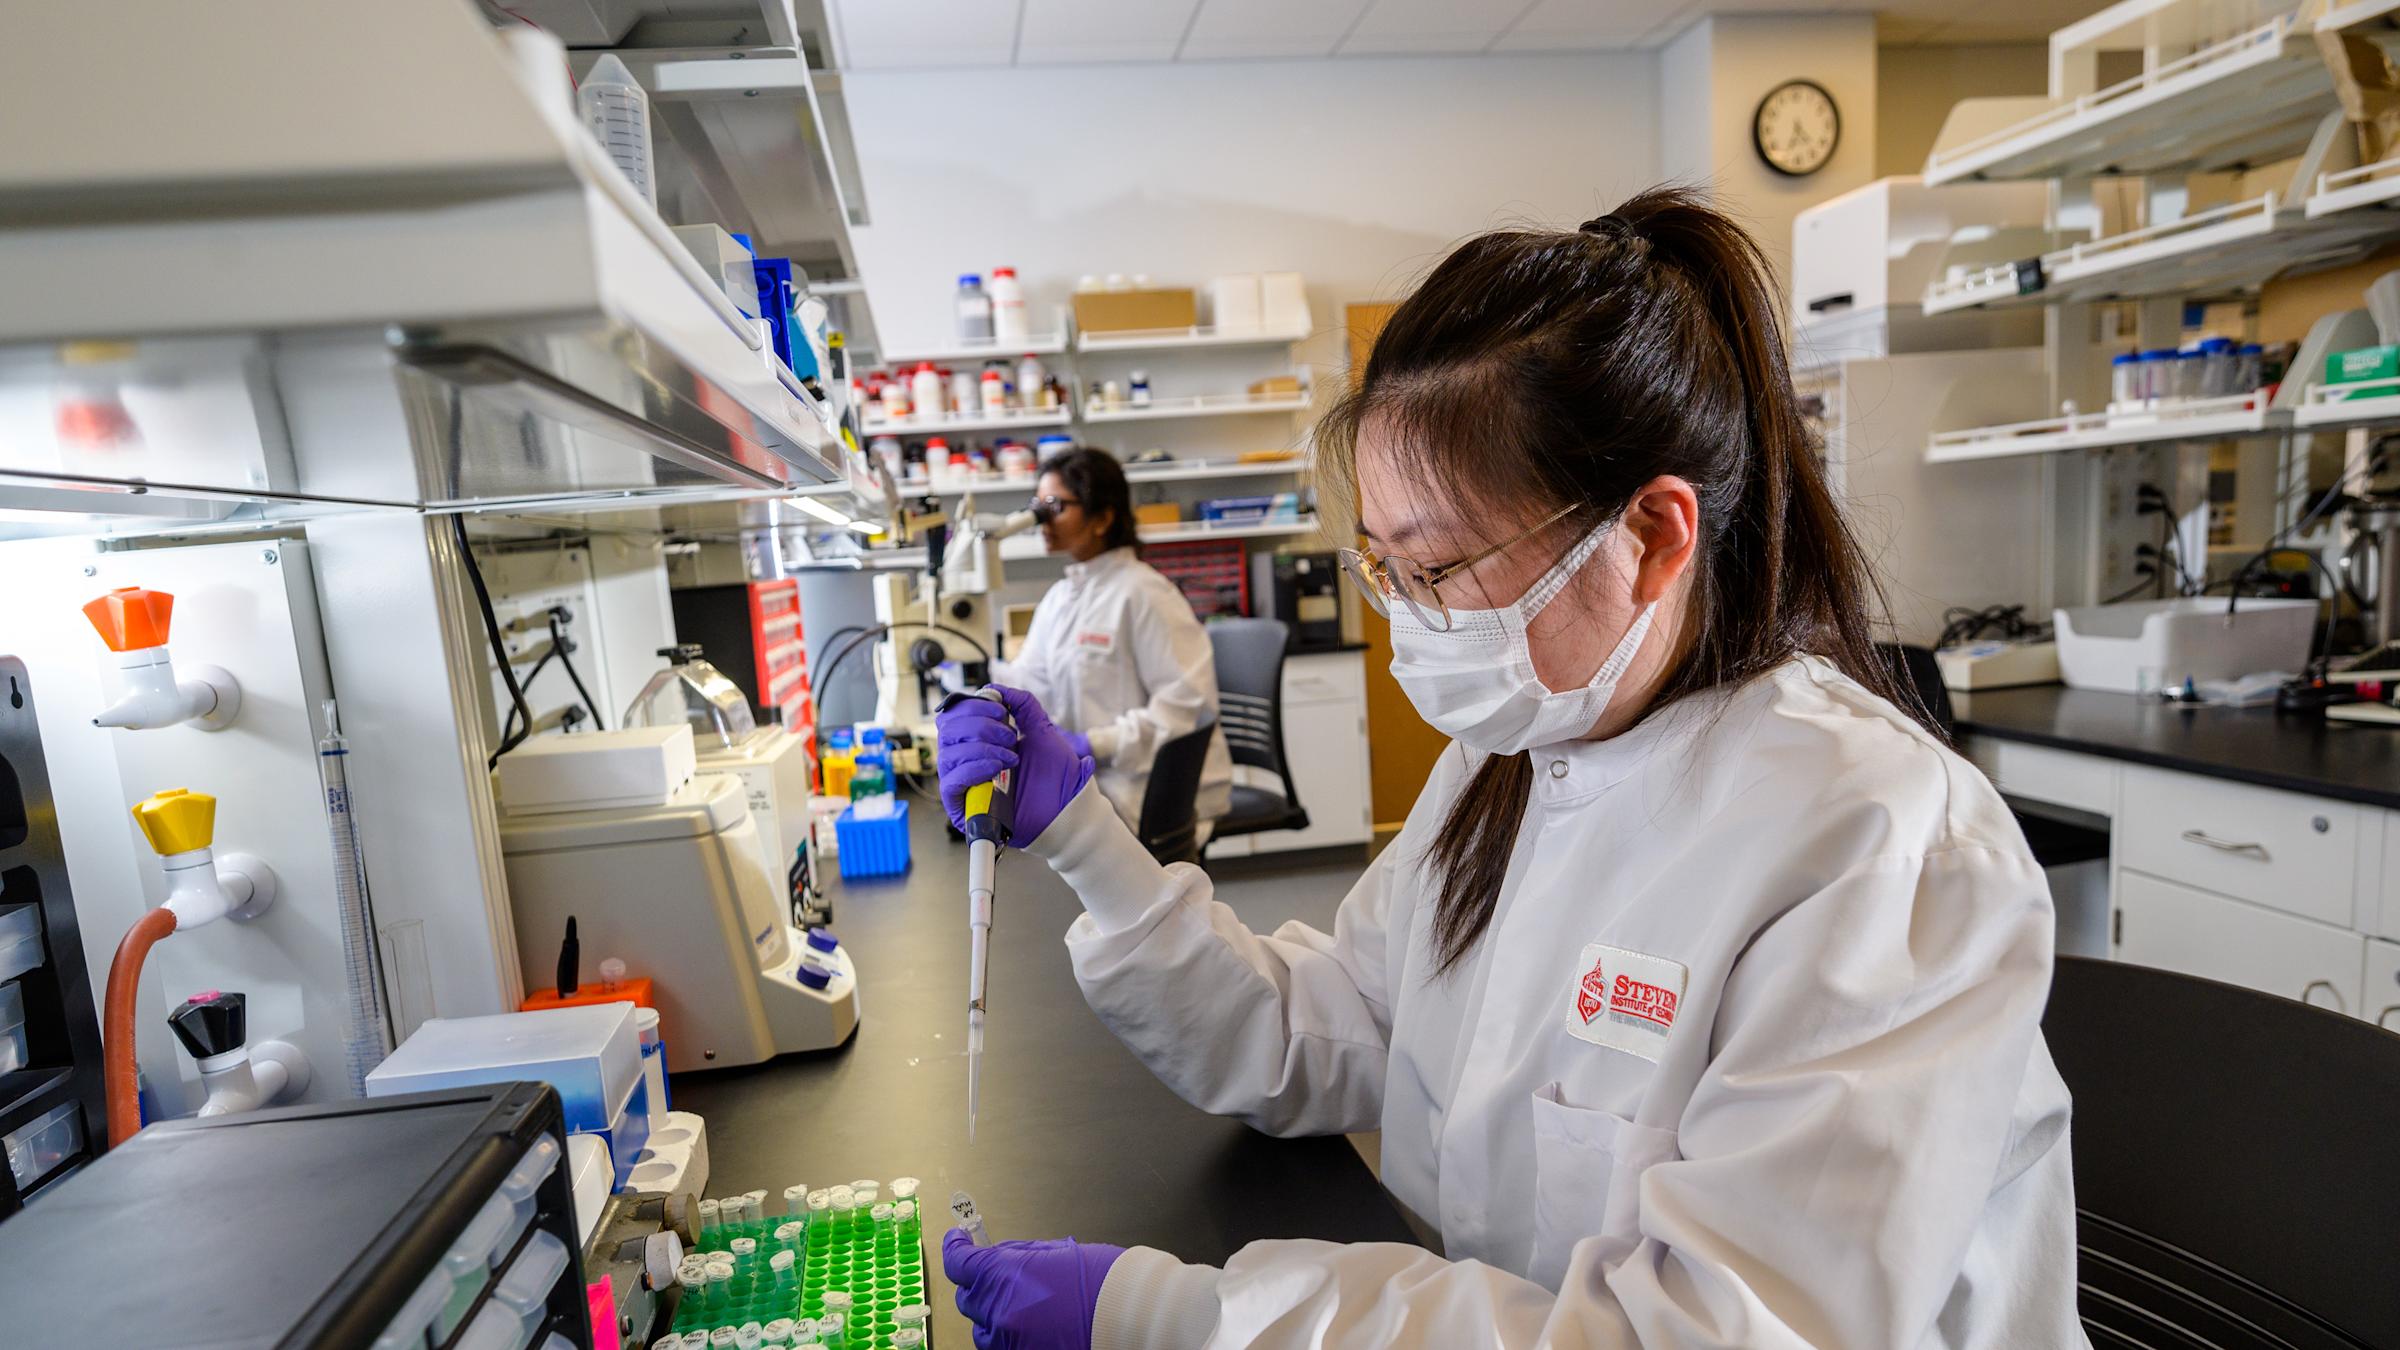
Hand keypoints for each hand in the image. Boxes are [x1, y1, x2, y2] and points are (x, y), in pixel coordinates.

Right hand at [936, 685, 1093, 844]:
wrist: (1067, 810)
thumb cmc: (1055, 777)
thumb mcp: (1042, 731)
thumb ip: (1023, 705)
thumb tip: (996, 689)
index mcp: (977, 741)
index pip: (954, 715)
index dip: (973, 706)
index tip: (1002, 710)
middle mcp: (964, 761)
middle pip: (947, 730)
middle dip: (980, 725)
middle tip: (1010, 736)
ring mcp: (962, 784)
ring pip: (948, 753)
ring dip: (981, 747)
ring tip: (1011, 755)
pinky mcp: (962, 807)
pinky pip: (950, 782)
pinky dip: (973, 768)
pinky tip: (997, 767)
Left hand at [944, 1228, 1123, 1349]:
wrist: (1129, 1313)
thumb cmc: (1101, 1279)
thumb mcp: (1054, 1251)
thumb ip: (1017, 1254)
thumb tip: (996, 1255)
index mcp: (1002, 1274)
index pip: (959, 1262)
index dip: (955, 1248)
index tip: (958, 1241)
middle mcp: (999, 1310)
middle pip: (967, 1298)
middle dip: (980, 1285)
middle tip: (1001, 1277)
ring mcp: (1009, 1340)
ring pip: (981, 1329)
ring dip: (993, 1316)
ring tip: (1022, 1307)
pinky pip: (1001, 1347)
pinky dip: (1009, 1337)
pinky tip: (1031, 1326)